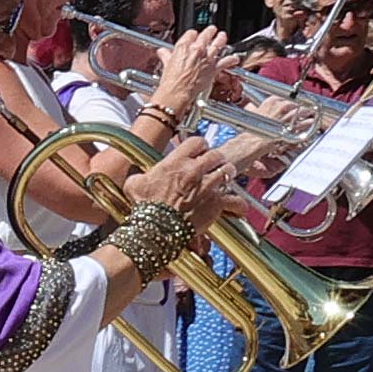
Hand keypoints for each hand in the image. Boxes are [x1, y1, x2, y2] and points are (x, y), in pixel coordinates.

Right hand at [128, 135, 246, 223]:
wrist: (155, 229)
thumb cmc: (145, 208)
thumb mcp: (134, 185)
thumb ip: (139, 176)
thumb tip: (138, 177)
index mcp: (176, 161)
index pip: (197, 142)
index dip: (200, 146)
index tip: (200, 152)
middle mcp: (194, 170)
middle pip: (216, 154)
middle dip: (216, 159)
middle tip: (214, 165)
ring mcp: (208, 186)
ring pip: (227, 172)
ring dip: (227, 174)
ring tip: (225, 178)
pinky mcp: (216, 203)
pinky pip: (235, 200)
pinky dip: (237, 204)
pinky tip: (238, 207)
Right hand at [150, 26, 225, 119]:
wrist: (177, 92)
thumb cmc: (171, 81)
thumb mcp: (166, 64)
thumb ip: (166, 56)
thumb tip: (163, 52)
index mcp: (184, 46)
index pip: (191, 33)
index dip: (193, 34)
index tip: (194, 36)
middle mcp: (197, 49)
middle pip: (206, 35)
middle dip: (210, 31)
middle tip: (212, 30)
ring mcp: (207, 58)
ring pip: (217, 44)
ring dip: (221, 39)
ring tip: (222, 36)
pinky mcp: (213, 68)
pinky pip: (226, 61)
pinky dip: (231, 59)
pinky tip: (234, 58)